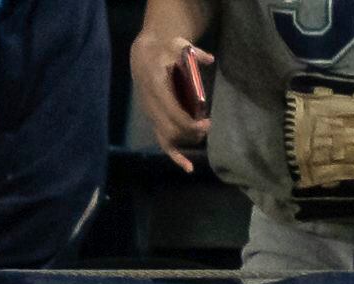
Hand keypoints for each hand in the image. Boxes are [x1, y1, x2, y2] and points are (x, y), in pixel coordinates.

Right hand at [130, 33, 210, 161]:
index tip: (206, 124)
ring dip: (184, 141)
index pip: (171, 113)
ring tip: (201, 134)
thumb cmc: (164, 48)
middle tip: (208, 127)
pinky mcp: (153, 120)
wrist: (144, 55)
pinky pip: (162, 142)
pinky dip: (174, 156)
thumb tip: (209, 59)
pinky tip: (188, 167)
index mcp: (155, 88)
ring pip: (165, 138)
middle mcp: (151, 106)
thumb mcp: (178, 44)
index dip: (188, 123)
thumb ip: (194, 53)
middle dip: (189, 132)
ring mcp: (151, 115)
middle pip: (169, 129)